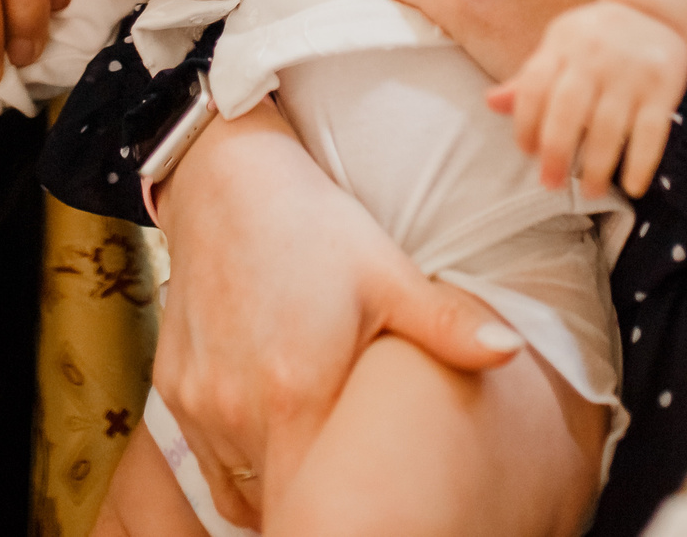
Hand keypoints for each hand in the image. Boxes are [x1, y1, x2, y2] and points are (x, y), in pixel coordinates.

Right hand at [149, 100, 524, 527]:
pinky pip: (208, 459)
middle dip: (319, 506)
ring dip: (278, 484)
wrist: (226, 182)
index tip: (373, 508)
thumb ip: (447, 324)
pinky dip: (240, 460)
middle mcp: (238, 411)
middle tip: (356, 492)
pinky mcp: (174, 390)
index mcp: (295, 395)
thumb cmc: (313, 228)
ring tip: (318, 458)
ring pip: (239, 489)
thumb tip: (511, 351)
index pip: (318, 507)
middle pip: (280, 504)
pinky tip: (274, 429)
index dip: (348, 517)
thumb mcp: (387, 272)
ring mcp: (199, 404)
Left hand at [489, 0, 686, 193]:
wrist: (655, 11)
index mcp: (562, 45)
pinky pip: (651, 130)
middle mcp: (594, 56)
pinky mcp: (663, 85)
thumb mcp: (559, 47)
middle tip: (550, 183)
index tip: (526, 151)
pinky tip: (631, 187)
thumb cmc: (595, 40)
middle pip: (568, 109)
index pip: (534, 85)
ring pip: (609, 125)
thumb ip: (529, 79)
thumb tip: (490, 103)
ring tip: (590, 192)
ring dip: (598, 166)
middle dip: (556, 151)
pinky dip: (640, 162)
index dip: (525, 122)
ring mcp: (630, 71)